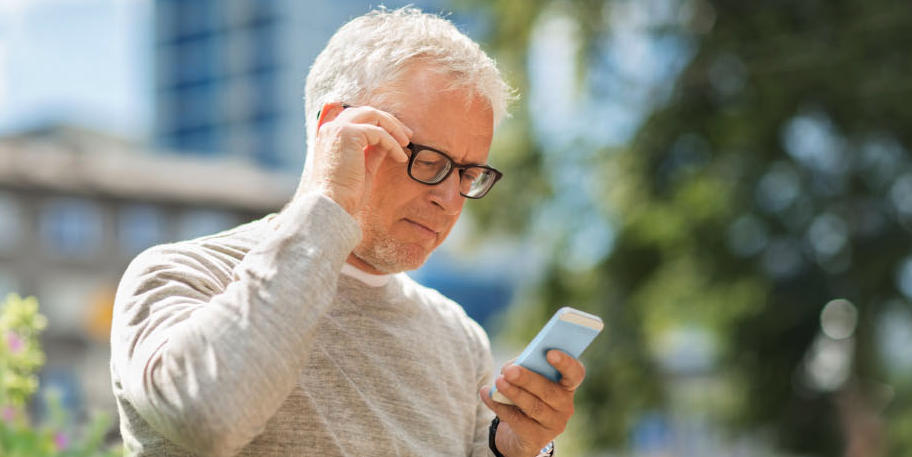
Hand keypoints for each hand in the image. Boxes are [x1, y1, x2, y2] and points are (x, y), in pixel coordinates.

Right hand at [295, 103, 411, 213]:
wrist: (332, 204)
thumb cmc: (345, 193)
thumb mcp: (363, 168)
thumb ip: (373, 152)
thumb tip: (388, 143)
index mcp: (331, 135)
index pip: (357, 118)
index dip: (379, 123)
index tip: (397, 135)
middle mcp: (331, 128)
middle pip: (366, 112)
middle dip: (389, 121)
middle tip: (407, 135)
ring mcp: (338, 129)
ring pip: (373, 115)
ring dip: (393, 128)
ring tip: (406, 143)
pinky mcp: (348, 134)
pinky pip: (379, 133)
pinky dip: (393, 144)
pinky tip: (400, 157)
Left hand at [480, 350, 584, 456]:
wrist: (519, 433)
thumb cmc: (526, 396)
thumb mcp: (528, 381)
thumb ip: (525, 369)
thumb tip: (510, 368)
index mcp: (566, 386)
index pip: (575, 373)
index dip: (566, 363)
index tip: (550, 353)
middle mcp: (565, 406)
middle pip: (549, 391)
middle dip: (528, 379)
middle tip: (510, 370)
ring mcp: (553, 424)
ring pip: (534, 407)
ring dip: (514, 393)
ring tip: (498, 382)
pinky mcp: (537, 438)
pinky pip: (517, 421)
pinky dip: (499, 406)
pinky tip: (487, 395)